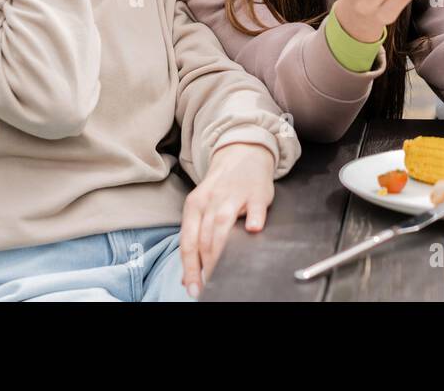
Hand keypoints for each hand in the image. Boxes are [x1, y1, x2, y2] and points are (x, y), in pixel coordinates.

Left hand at [180, 142, 274, 296]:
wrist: (242, 154)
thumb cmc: (222, 189)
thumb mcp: (202, 209)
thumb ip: (194, 241)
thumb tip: (187, 278)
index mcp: (194, 206)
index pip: (188, 243)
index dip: (190, 268)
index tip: (194, 289)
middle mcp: (210, 201)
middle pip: (204, 237)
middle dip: (206, 265)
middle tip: (211, 285)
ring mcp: (233, 196)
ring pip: (222, 224)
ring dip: (221, 250)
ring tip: (224, 272)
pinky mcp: (255, 193)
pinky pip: (254, 207)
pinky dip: (252, 218)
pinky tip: (252, 230)